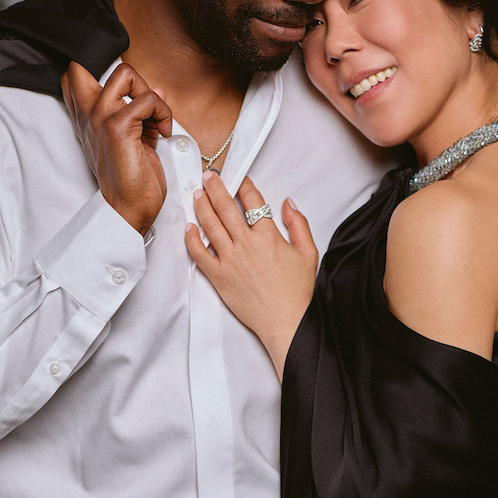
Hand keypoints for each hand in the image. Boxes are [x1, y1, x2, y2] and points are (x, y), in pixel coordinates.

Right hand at [61, 60, 171, 234]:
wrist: (129, 209)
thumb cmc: (132, 179)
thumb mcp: (135, 139)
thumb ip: (141, 113)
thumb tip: (157, 90)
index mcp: (87, 119)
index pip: (74, 76)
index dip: (99, 71)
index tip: (131, 95)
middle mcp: (88, 116)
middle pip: (88, 65)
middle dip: (126, 76)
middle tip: (143, 103)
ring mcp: (100, 119)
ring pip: (125, 73)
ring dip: (150, 93)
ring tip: (157, 119)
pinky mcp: (118, 127)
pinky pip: (148, 99)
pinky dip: (164, 113)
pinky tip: (164, 132)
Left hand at [185, 172, 317, 377]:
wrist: (286, 321)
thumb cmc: (297, 291)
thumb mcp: (308, 252)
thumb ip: (298, 224)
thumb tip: (288, 203)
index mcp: (269, 236)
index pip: (252, 201)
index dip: (244, 185)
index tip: (238, 178)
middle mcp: (246, 244)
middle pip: (226, 208)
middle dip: (215, 187)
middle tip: (208, 176)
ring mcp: (230, 260)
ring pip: (210, 226)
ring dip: (202, 206)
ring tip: (197, 194)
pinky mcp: (219, 276)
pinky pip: (199, 254)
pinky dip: (192, 239)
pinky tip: (189, 228)